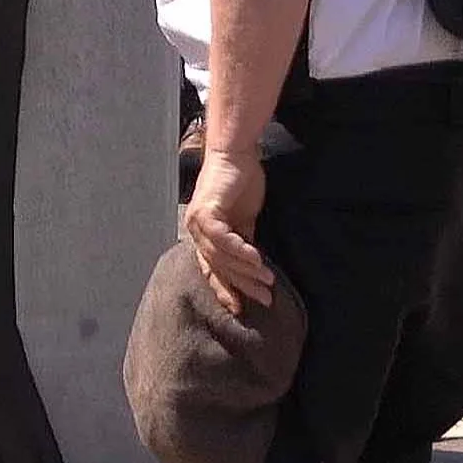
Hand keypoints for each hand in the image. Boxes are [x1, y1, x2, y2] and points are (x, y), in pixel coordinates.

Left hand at [181, 151, 274, 315]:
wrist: (236, 154)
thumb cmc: (241, 183)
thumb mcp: (245, 220)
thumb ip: (245, 242)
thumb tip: (255, 268)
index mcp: (203, 236)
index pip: (211, 271)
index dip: (225, 290)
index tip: (241, 309)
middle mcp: (195, 232)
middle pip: (218, 268)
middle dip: (243, 286)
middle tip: (265, 299)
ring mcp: (197, 223)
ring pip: (221, 257)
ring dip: (246, 270)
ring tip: (267, 280)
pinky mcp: (205, 212)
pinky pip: (223, 239)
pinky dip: (240, 251)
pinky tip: (257, 260)